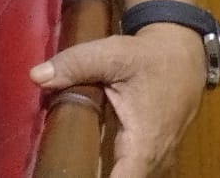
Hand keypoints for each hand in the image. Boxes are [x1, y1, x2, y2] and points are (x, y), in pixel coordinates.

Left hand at [30, 23, 205, 176]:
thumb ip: (75, 65)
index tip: (69, 173)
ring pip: (126, 175)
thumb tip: (37, 76)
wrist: (183, 55)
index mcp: (145, 143)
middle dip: (90, 173)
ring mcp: (157, 158)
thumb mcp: (113, 54)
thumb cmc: (149, 57)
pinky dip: (112, 168)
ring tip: (72, 162)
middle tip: (62, 166)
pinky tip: (86, 161)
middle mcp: (154, 158)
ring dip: (101, 170)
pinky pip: (131, 169)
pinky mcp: (153, 152)